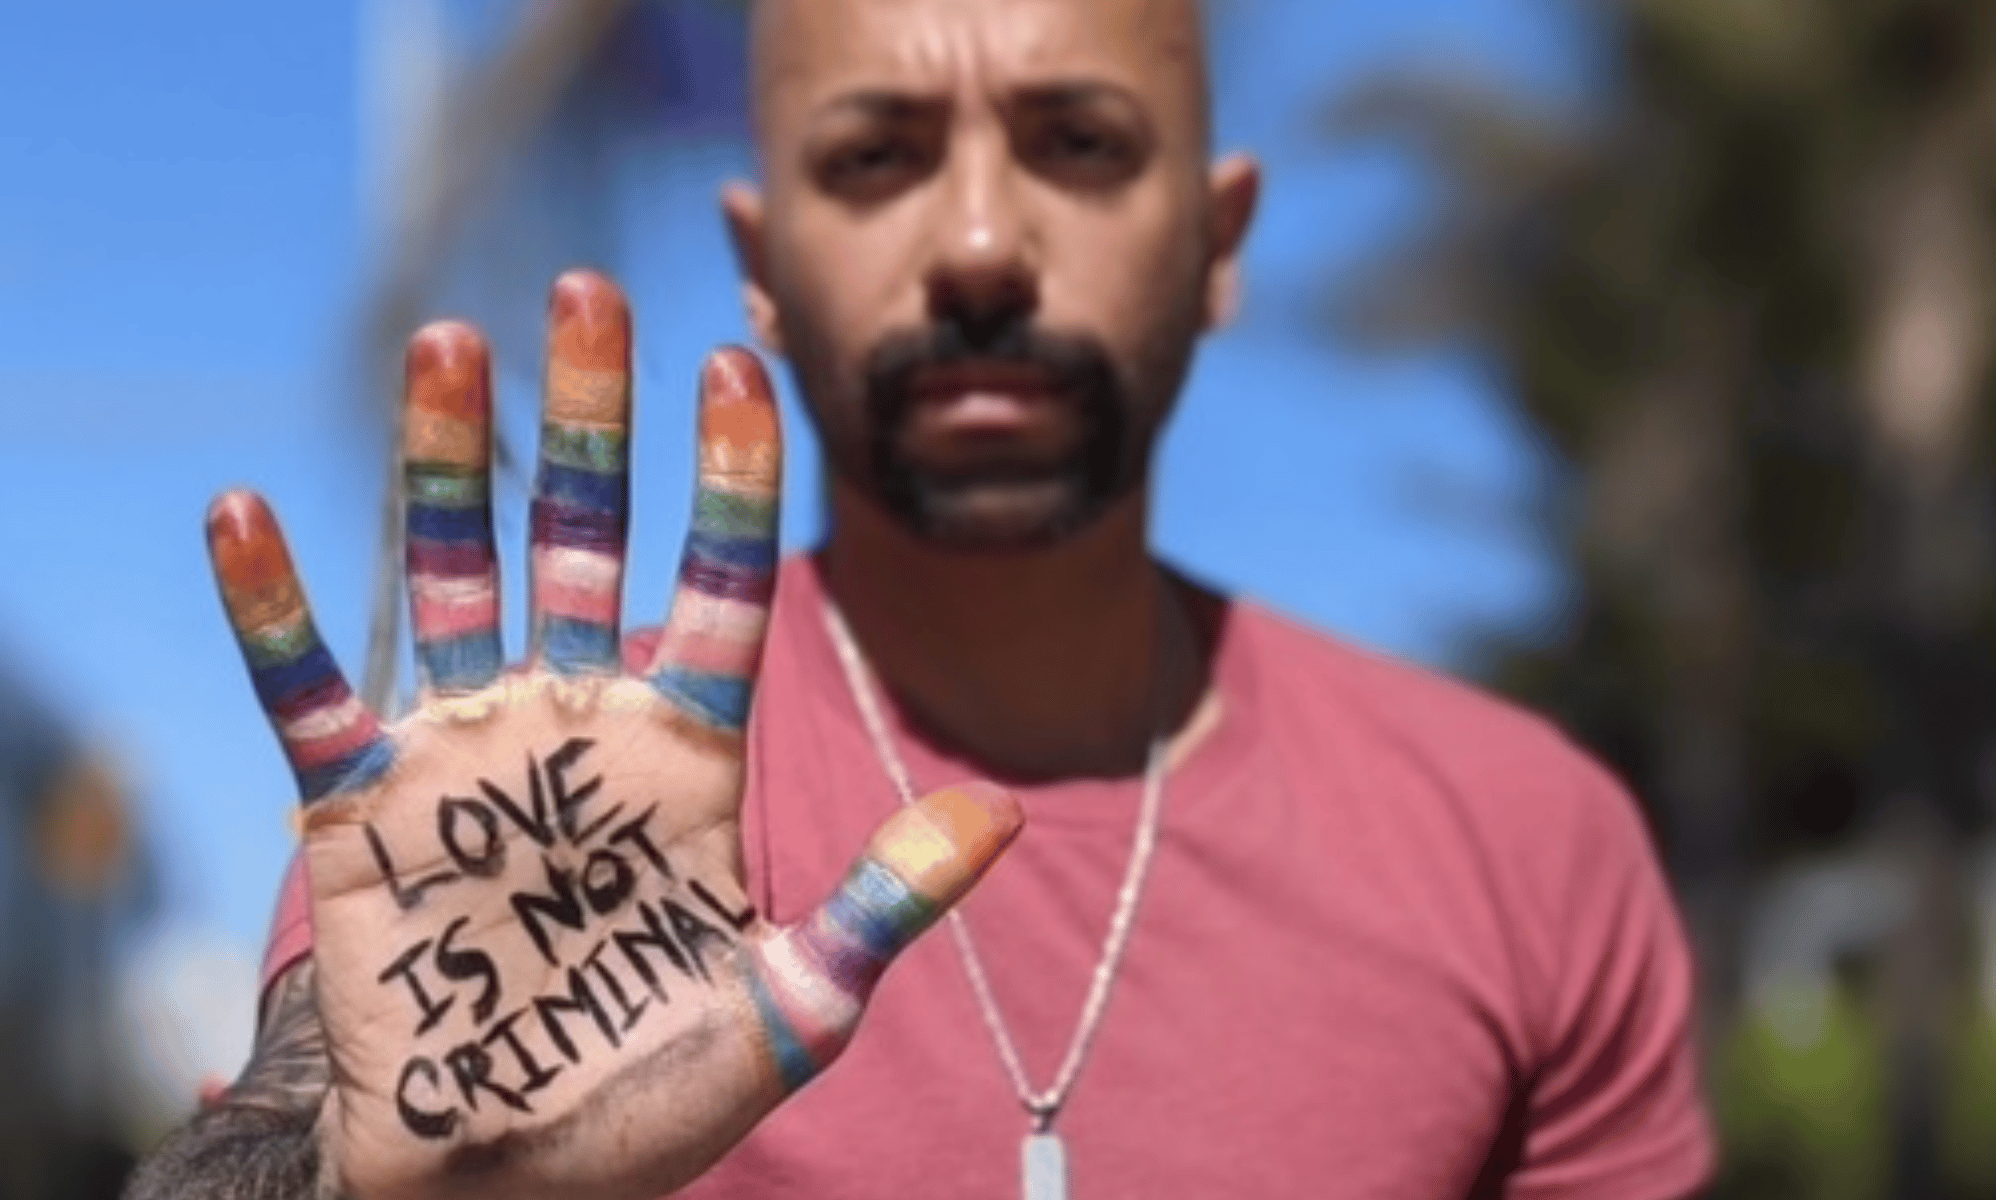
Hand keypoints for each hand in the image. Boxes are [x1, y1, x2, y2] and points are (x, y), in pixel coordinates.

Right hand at [205, 271, 1021, 1199]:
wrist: (511, 1182)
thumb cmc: (652, 1104)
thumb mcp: (794, 1006)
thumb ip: (884, 903)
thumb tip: (1000, 811)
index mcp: (689, 755)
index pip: (717, 583)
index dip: (727, 477)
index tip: (737, 361)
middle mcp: (580, 725)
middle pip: (588, 540)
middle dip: (590, 420)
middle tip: (587, 292)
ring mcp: (471, 754)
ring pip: (460, 573)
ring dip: (447, 461)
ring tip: (450, 339)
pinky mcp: (364, 809)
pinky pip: (310, 691)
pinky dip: (276, 611)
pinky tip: (244, 513)